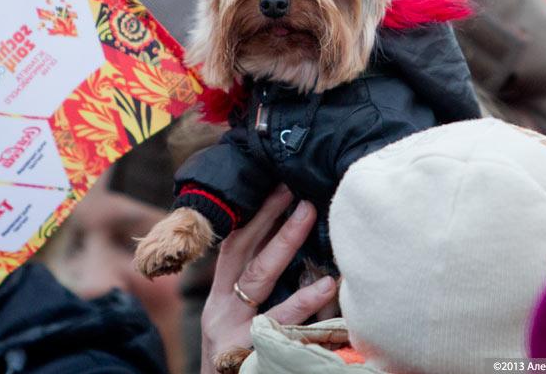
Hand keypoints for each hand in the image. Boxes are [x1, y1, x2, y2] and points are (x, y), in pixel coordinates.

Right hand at [199, 185, 336, 372]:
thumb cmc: (235, 359)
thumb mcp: (235, 321)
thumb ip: (253, 290)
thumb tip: (288, 247)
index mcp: (219, 298)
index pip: (234, 248)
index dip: (254, 217)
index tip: (278, 189)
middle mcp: (221, 310)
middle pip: (245, 254)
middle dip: (270, 220)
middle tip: (299, 193)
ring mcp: (233, 330)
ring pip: (258, 278)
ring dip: (285, 243)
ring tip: (309, 216)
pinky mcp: (247, 353)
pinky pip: (280, 323)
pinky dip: (303, 302)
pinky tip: (326, 285)